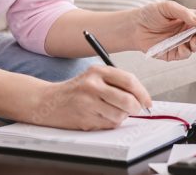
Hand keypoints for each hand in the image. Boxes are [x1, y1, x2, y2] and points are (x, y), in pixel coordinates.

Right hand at [30, 65, 151, 130]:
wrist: (47, 101)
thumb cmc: (76, 90)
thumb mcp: (95, 76)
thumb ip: (117, 83)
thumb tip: (142, 97)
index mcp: (97, 71)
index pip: (129, 81)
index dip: (143, 93)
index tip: (147, 101)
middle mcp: (92, 86)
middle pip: (128, 100)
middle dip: (136, 107)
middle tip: (135, 109)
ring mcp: (87, 103)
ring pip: (120, 115)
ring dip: (121, 116)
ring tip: (110, 110)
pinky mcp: (84, 119)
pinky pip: (109, 124)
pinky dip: (110, 122)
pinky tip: (99, 115)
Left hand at [133, 1, 195, 60]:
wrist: (134, 27)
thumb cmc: (150, 14)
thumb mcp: (167, 7)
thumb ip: (184, 13)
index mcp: (188, 18)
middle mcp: (187, 31)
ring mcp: (181, 42)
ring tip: (193, 40)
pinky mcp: (173, 53)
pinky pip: (184, 55)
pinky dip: (186, 52)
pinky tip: (182, 47)